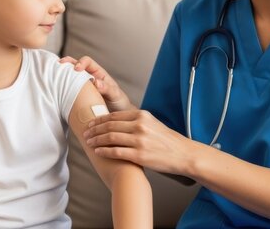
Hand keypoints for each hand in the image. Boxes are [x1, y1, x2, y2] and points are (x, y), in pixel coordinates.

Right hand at [60, 55, 132, 111]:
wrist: (116, 117)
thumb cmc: (119, 103)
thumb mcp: (115, 95)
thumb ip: (107, 88)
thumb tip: (96, 82)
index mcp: (98, 73)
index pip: (88, 61)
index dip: (81, 62)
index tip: (76, 69)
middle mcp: (89, 77)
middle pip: (75, 65)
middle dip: (67, 63)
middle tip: (58, 65)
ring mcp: (83, 86)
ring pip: (71, 77)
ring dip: (63, 74)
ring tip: (53, 75)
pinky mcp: (78, 96)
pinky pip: (69, 89)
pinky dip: (62, 87)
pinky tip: (57, 90)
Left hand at [82, 110, 196, 174]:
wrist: (183, 154)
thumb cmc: (167, 141)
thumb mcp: (152, 123)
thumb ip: (136, 121)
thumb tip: (116, 122)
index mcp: (142, 115)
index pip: (114, 115)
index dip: (99, 119)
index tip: (91, 122)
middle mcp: (140, 125)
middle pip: (109, 125)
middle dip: (94, 129)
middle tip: (85, 132)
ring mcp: (139, 140)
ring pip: (110, 137)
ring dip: (96, 139)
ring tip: (88, 142)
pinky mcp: (139, 155)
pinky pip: (116, 151)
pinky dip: (104, 151)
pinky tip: (97, 151)